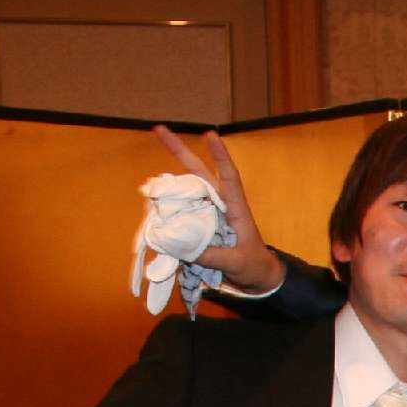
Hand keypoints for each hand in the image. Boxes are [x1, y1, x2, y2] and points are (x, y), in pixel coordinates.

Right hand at [153, 126, 281, 294]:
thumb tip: (183, 246)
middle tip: (158, 129)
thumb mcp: (237, 263)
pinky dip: (167, 212)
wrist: (255, 277)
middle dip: (179, 151)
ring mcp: (206, 212)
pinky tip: (154, 212)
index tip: (210, 134)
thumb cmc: (253, 265)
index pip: (229, 177)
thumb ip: (213, 256)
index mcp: (236, 208)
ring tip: (151, 190)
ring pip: (184, 191)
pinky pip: (179, 213)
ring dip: (168, 188)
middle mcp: (219, 204)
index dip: (220, 156)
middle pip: (198, 173)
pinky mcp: (197, 223)